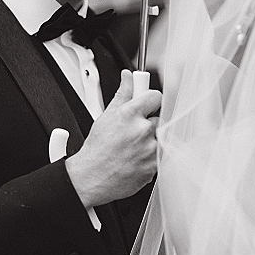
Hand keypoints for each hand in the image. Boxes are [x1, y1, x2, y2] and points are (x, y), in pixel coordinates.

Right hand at [65, 69, 160, 207]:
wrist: (92, 177)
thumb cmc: (97, 149)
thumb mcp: (106, 116)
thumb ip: (122, 94)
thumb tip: (128, 77)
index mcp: (130, 115)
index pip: (155, 96)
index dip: (151, 100)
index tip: (148, 104)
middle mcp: (142, 130)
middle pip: (160, 118)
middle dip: (150, 123)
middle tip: (136, 130)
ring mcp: (150, 149)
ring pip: (162, 138)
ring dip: (152, 140)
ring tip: (135, 146)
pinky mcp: (154, 166)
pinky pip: (161, 155)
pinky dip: (152, 156)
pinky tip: (137, 157)